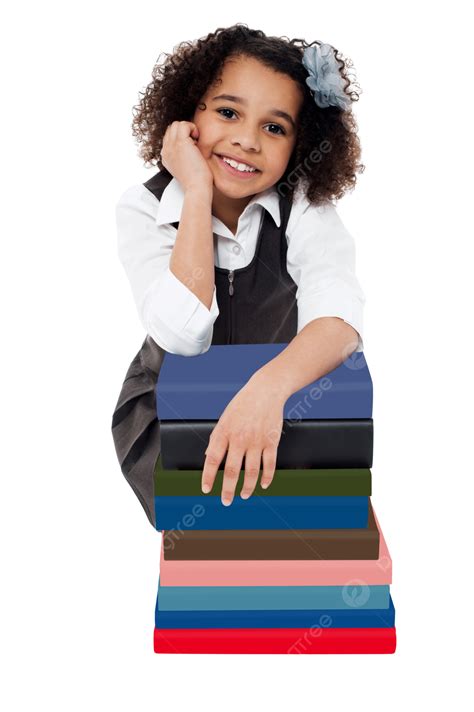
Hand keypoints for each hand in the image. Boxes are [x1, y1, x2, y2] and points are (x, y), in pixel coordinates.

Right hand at [160, 121, 213, 192]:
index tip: (192, 147)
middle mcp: (166, 150)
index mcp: (166, 157)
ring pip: (176, 124)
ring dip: (188, 128)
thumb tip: (191, 147)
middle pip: (171, 129)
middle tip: (194, 144)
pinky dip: (192, 128)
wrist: (196, 188)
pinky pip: (184, 124)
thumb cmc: (195, 181)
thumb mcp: (185, 168)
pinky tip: (197, 139)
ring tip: (195, 140)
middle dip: (184, 131)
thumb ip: (182, 157)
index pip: (169, 137)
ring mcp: (171, 146)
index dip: (181, 137)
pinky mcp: (180, 143)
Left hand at [200, 372, 287, 504]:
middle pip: (233, 470)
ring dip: (247, 487)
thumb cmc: (243, 404)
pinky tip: (263, 485)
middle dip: (228, 489)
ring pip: (252, 472)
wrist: (266, 390)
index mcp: (224, 432)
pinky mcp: (272, 441)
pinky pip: (269, 465)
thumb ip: (217, 438)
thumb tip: (208, 456)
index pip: (212, 459)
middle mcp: (240, 438)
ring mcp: (257, 440)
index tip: (206, 489)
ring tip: (243, 495)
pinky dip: (267, 478)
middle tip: (226, 501)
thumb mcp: (224, 418)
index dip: (208, 477)